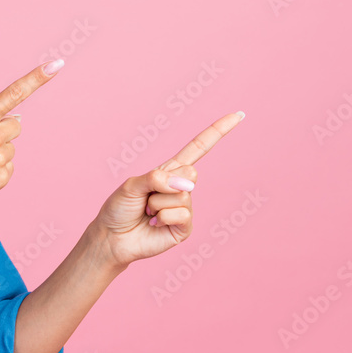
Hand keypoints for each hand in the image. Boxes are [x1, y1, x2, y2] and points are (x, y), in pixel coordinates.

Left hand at [89, 111, 244, 268]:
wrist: (112, 237)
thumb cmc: (119, 209)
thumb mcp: (132, 184)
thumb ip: (156, 178)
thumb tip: (186, 185)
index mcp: (169, 171)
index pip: (198, 148)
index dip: (218, 131)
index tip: (238, 115)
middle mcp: (181, 187)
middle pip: (191, 172)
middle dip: (164, 183)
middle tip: (146, 198)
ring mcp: (185, 208)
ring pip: (182, 194)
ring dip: (157, 203)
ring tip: (147, 212)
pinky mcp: (185, 227)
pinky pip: (182, 214)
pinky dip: (163, 218)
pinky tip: (154, 224)